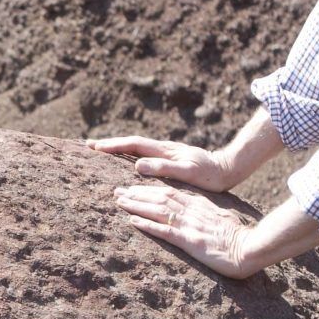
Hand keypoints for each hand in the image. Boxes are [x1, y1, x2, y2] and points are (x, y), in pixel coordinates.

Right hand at [86, 134, 237, 193]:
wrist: (228, 169)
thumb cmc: (209, 176)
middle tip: (90, 146)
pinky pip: (146, 154)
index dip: (113, 146)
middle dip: (111, 144)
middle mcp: (164, 148)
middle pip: (132, 143)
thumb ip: (163, 168)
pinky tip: (128, 161)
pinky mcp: (172, 158)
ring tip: (103, 151)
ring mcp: (168, 152)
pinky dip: (131, 154)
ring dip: (119, 148)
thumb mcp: (187, 173)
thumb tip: (137, 165)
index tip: (94, 148)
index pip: (133, 145)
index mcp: (165, 151)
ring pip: (138, 147)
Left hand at [113, 182, 250, 277]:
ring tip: (119, 201)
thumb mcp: (221, 221)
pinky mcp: (190, 241)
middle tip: (117, 191)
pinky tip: (132, 222)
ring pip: (158, 210)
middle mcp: (192, 212)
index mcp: (199, 206)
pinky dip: (147, 225)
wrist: (251, 248)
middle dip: (136, 193)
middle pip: (159, 197)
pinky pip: (164, 231)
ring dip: (136, 205)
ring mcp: (190, 225)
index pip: (170, 193)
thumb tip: (197, 216)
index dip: (149, 190)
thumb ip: (207, 215)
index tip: (132, 188)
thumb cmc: (239, 239)